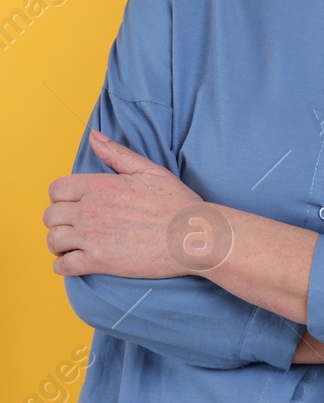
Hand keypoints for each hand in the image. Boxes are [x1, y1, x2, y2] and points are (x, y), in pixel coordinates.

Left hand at [45, 131, 203, 278]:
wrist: (194, 235)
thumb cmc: (176, 204)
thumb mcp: (150, 170)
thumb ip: (117, 153)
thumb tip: (93, 136)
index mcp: (100, 185)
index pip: (56, 190)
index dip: (61, 198)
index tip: (74, 205)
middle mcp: (90, 210)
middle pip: (50, 216)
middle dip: (60, 221)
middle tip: (75, 226)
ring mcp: (92, 236)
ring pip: (52, 240)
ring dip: (59, 243)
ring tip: (74, 245)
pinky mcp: (98, 261)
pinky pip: (62, 266)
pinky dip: (65, 265)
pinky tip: (78, 261)